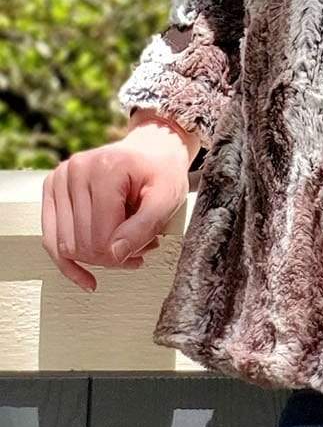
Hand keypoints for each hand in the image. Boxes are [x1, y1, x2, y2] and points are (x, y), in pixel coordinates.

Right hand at [41, 115, 197, 292]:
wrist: (152, 149)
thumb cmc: (161, 173)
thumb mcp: (167, 197)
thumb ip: (145, 227)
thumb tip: (115, 255)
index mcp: (106, 168)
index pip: (102, 236)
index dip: (125, 254)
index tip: (148, 247)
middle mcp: (77, 169)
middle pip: (82, 244)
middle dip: (112, 257)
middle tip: (140, 247)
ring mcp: (60, 177)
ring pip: (65, 246)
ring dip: (94, 258)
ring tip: (123, 245)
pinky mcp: (52, 187)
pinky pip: (50, 238)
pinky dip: (67, 263)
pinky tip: (86, 277)